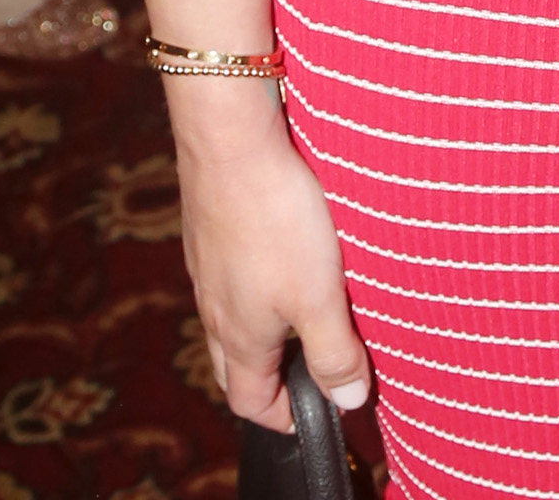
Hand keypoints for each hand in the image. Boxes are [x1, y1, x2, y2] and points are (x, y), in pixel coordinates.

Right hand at [167, 77, 367, 432]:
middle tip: (310, 370)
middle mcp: (214, 308)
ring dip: (265, 325)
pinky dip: (256, 280)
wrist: (229, 141)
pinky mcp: (212, 228)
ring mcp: (208, 266)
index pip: (248, 402)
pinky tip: (284, 252)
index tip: (313, 414)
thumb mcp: (318, 295)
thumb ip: (334, 352)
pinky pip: (231, 273)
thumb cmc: (275, 219)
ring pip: (232, 316)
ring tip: (306, 309)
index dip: (281, 417)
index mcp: (239, 337)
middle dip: (271, 377)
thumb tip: (350, 401)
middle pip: (235, 364)